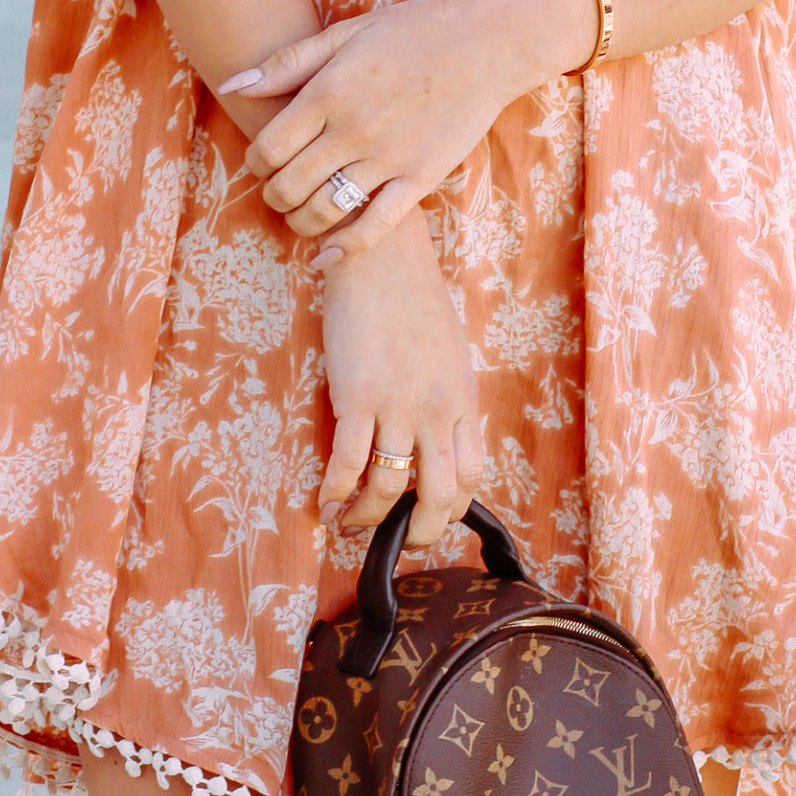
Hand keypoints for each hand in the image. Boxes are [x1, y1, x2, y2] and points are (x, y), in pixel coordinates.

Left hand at [227, 0, 596, 263]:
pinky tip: (326, 257)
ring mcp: (388, 158)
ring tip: (300, 214)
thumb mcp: (347, 33)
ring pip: (324, 211)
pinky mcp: (419, 179)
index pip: (268, 147)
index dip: (255, 162)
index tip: (262, 161)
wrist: (487, 45)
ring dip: (300, 222)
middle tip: (278, 190)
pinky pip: (375, 227)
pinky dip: (344, 249)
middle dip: (273, 195)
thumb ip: (288, 62)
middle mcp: (353, 129)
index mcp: (330, 92)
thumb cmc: (414, 32)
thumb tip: (232, 85)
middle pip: (288, 185)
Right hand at [318, 211, 484, 547]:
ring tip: (347, 523)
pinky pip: (349, 463)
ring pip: (389, 487)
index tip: (427, 517)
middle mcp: (438, 409)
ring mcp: (398, 404)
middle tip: (395, 541)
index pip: (470, 475)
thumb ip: (444, 397)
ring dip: (366, 517)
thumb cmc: (410, 298)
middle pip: (440, 495)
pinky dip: (335, 493)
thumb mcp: (447, 354)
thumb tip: (433, 436)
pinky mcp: (357, 395)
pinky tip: (325, 502)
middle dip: (418, 532)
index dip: (450, 508)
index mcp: (463, 400)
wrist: (380, 254)